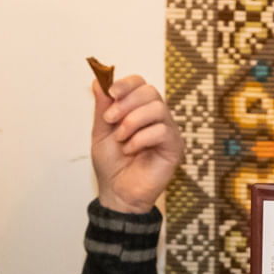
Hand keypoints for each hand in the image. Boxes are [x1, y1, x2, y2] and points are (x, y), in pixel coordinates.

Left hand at [89, 72, 179, 214]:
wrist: (117, 193)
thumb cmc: (111, 165)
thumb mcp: (101, 132)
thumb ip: (102, 107)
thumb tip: (98, 81)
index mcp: (139, 110)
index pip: (140, 84)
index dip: (126, 84)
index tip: (111, 92)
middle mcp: (156, 117)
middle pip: (150, 91)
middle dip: (127, 102)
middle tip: (110, 120)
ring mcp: (168, 131)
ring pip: (158, 108)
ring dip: (132, 121)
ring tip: (121, 138)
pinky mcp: (175, 147)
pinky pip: (162, 131)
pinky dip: (141, 138)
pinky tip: (130, 150)